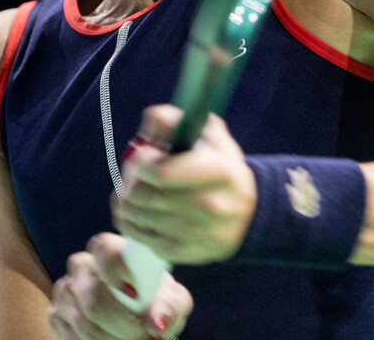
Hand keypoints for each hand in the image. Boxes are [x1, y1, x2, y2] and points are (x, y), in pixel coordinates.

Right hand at [47, 231, 191, 338]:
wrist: (135, 317)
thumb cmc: (154, 301)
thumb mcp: (171, 300)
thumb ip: (170, 306)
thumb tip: (156, 322)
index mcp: (108, 249)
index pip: (105, 250)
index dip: (118, 271)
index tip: (137, 295)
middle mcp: (81, 265)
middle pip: (93, 296)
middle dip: (124, 324)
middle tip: (143, 335)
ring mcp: (65, 290)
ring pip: (86, 325)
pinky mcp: (55, 316)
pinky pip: (73, 339)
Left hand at [112, 105, 256, 263]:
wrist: (250, 214)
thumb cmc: (222, 168)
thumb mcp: (211, 137)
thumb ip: (180, 122)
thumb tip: (154, 118)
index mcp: (219, 172)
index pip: (162, 173)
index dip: (140, 164)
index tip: (136, 157)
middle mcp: (212, 205)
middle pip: (149, 197)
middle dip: (129, 185)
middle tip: (126, 178)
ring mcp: (202, 233)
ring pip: (145, 221)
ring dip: (125, 207)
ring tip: (123, 197)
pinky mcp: (192, 253)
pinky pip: (151, 243)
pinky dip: (135, 230)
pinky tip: (134, 217)